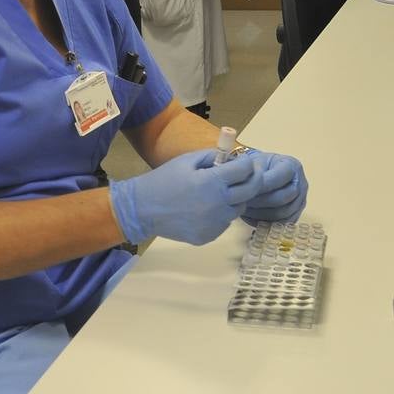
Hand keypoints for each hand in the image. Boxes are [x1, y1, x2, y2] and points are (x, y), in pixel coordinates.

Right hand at [108, 148, 264, 245]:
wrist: (141, 209)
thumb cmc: (163, 180)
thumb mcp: (186, 161)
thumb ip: (212, 156)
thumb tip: (233, 157)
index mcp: (212, 182)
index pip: (245, 170)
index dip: (249, 164)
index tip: (247, 162)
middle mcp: (218, 204)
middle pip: (251, 191)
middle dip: (252, 179)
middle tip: (248, 175)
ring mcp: (215, 224)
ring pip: (238, 208)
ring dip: (236, 199)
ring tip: (220, 193)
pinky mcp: (209, 236)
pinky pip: (224, 223)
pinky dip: (221, 214)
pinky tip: (205, 208)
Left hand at [232, 152, 307, 224]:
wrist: (261, 175)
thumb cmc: (257, 167)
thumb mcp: (255, 163)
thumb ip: (256, 173)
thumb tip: (253, 188)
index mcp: (292, 166)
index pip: (280, 178)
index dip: (263, 185)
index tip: (247, 188)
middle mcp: (301, 183)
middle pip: (282, 198)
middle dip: (260, 201)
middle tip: (242, 201)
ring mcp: (300, 201)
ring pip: (282, 213)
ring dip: (260, 213)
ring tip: (244, 208)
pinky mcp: (295, 215)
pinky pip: (281, 223)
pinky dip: (264, 222)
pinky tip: (251, 217)